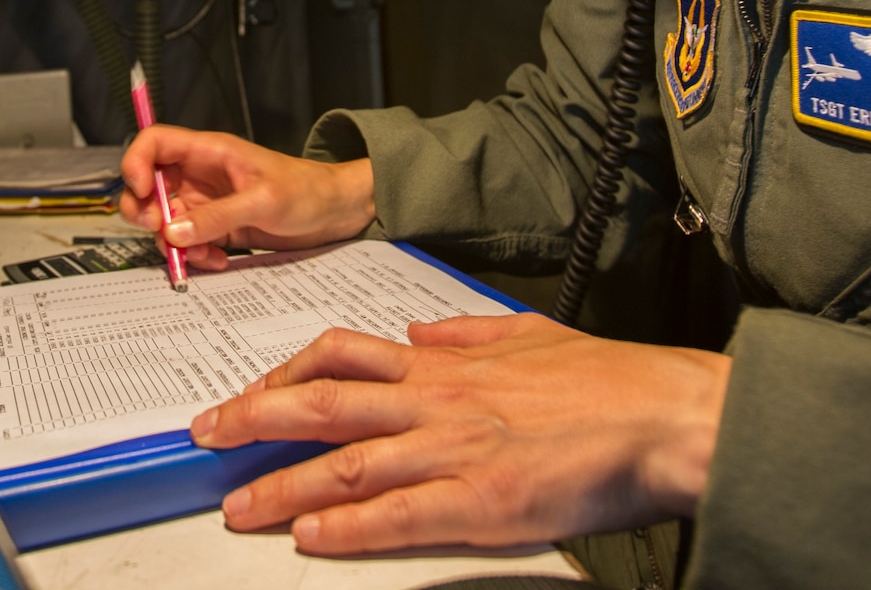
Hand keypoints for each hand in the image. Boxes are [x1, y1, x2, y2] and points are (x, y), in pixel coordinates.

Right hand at [119, 126, 375, 268]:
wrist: (335, 213)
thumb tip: (173, 233)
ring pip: (165, 221)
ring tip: (202, 256)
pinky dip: (194, 256)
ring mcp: (206, 203)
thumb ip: (217, 217)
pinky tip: (218, 261)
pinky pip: (188, 242)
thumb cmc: (306, 191)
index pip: (154, 143)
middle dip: (147, 212)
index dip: (136, 163)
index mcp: (208, 152)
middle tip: (164, 232)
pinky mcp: (216, 228)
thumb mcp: (264, 201)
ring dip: (174, 243)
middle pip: (148, 186)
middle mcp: (200, 175)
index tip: (143, 193)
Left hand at [189, 313, 729, 554]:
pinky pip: (398, 517)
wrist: (663, 416)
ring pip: (345, 465)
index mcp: (446, 364)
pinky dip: (348, 529)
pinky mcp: (480, 503)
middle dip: (254, 419)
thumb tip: (419, 332)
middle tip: (207, 436)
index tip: (251, 388)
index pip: (343, 357)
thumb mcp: (527, 332)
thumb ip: (465, 332)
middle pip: (322, 404)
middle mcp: (437, 401)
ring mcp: (454, 451)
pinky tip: (310, 538)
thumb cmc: (609, 380)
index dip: (285, 372)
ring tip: (237, 507)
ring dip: (282, 487)